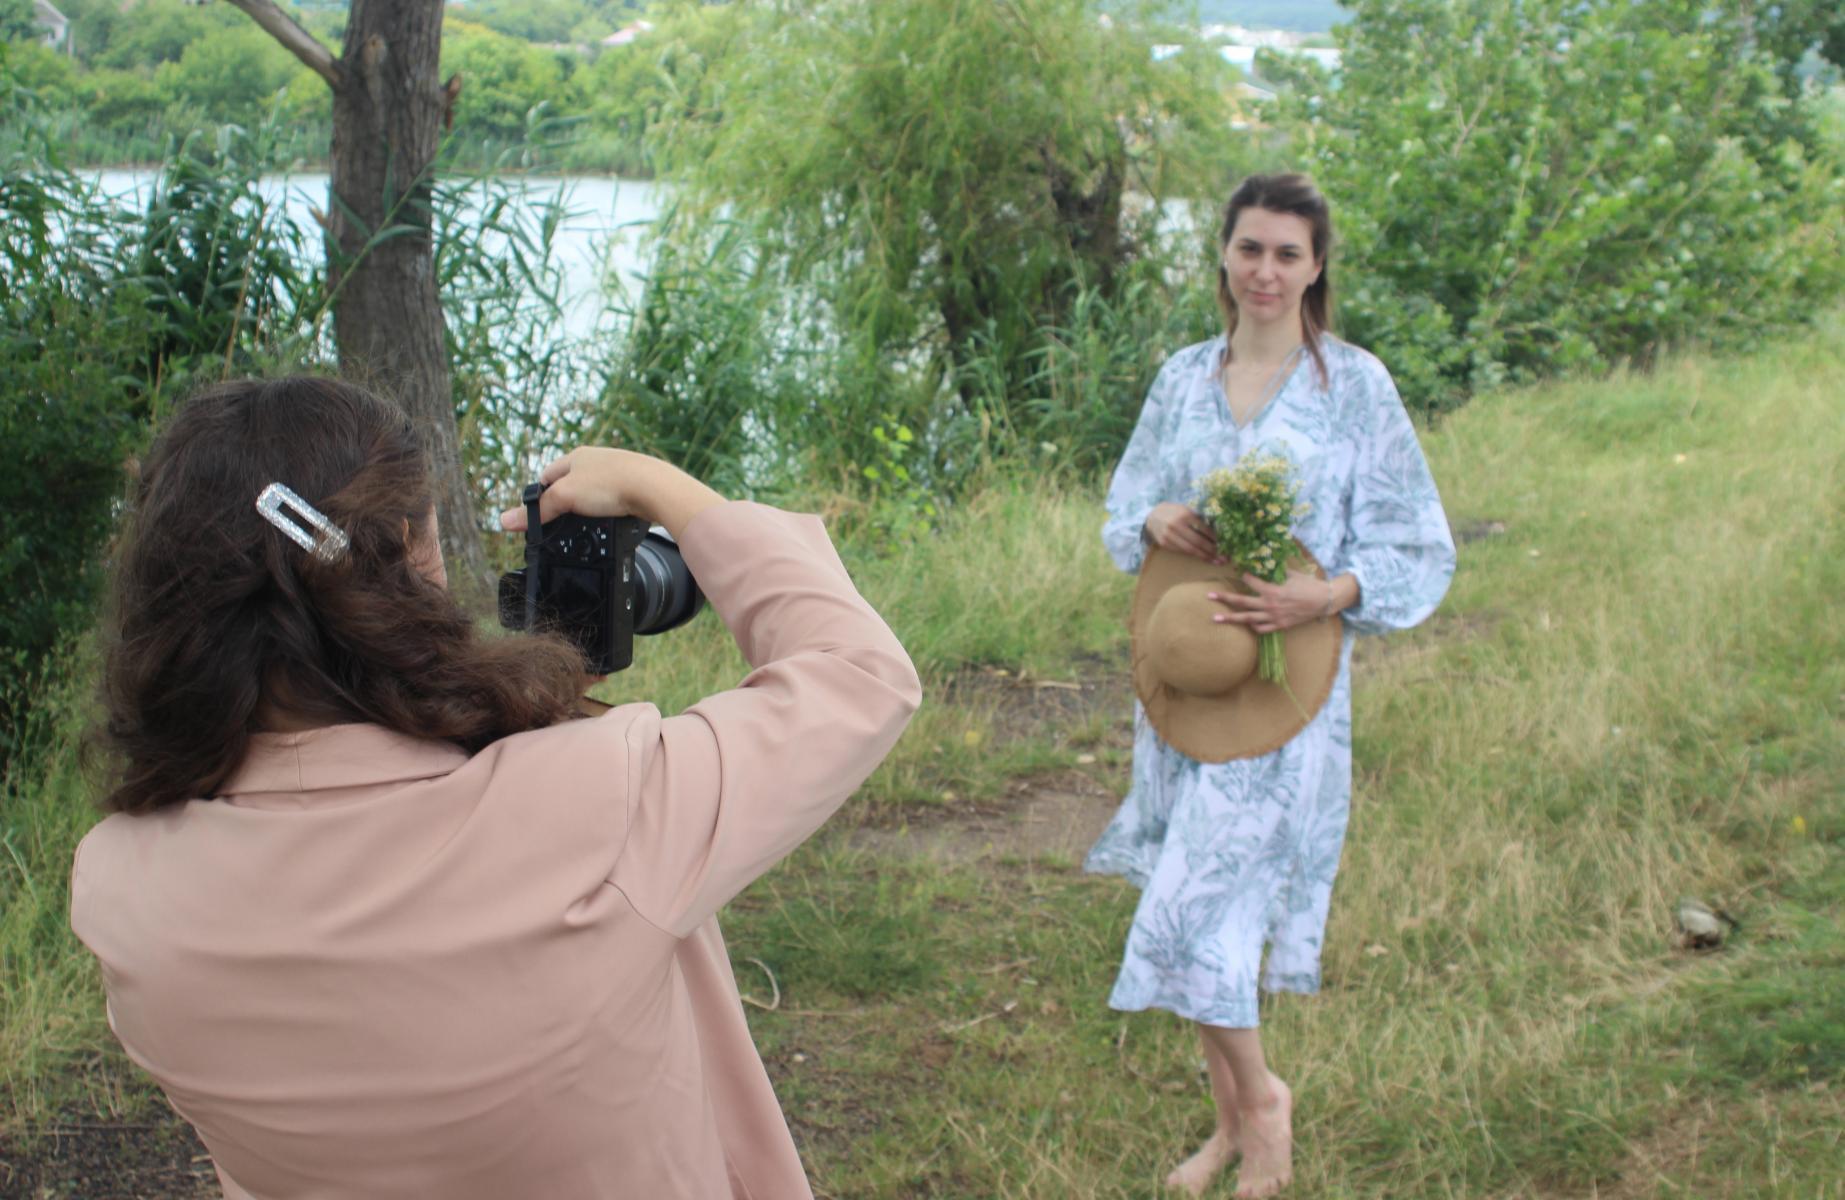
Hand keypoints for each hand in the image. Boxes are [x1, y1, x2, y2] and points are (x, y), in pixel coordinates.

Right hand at [498, 447, 722, 540]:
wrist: (656, 488)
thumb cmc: (611, 484)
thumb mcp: (566, 497)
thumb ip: (537, 511)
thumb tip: (504, 521)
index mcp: (576, 457)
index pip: (547, 477)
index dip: (540, 498)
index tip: (537, 518)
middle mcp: (596, 460)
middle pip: (570, 484)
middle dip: (564, 504)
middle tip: (561, 525)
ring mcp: (617, 472)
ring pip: (592, 493)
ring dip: (587, 508)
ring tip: (585, 526)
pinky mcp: (634, 486)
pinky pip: (612, 500)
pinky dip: (607, 511)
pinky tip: (609, 521)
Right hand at [1144, 503, 1225, 563]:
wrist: (1152, 516)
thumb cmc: (1174, 512)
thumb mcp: (1186, 510)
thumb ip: (1198, 520)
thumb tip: (1216, 534)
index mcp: (1185, 514)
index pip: (1204, 529)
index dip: (1215, 538)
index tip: (1224, 544)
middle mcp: (1176, 525)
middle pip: (1198, 541)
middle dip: (1212, 550)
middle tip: (1224, 558)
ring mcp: (1169, 536)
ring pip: (1190, 549)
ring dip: (1204, 556)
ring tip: (1216, 561)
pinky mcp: (1165, 544)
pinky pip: (1182, 551)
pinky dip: (1193, 555)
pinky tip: (1202, 558)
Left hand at [1208, 570, 1332, 634]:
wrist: (1324, 601)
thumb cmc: (1308, 584)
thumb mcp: (1291, 573)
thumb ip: (1275, 571)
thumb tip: (1262, 563)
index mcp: (1272, 589)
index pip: (1250, 582)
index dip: (1242, 576)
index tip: (1237, 572)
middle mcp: (1270, 604)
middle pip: (1242, 602)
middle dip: (1224, 599)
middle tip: (1209, 596)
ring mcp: (1274, 617)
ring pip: (1247, 619)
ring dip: (1230, 619)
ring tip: (1215, 619)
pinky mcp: (1280, 625)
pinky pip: (1261, 629)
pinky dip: (1252, 627)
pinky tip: (1246, 625)